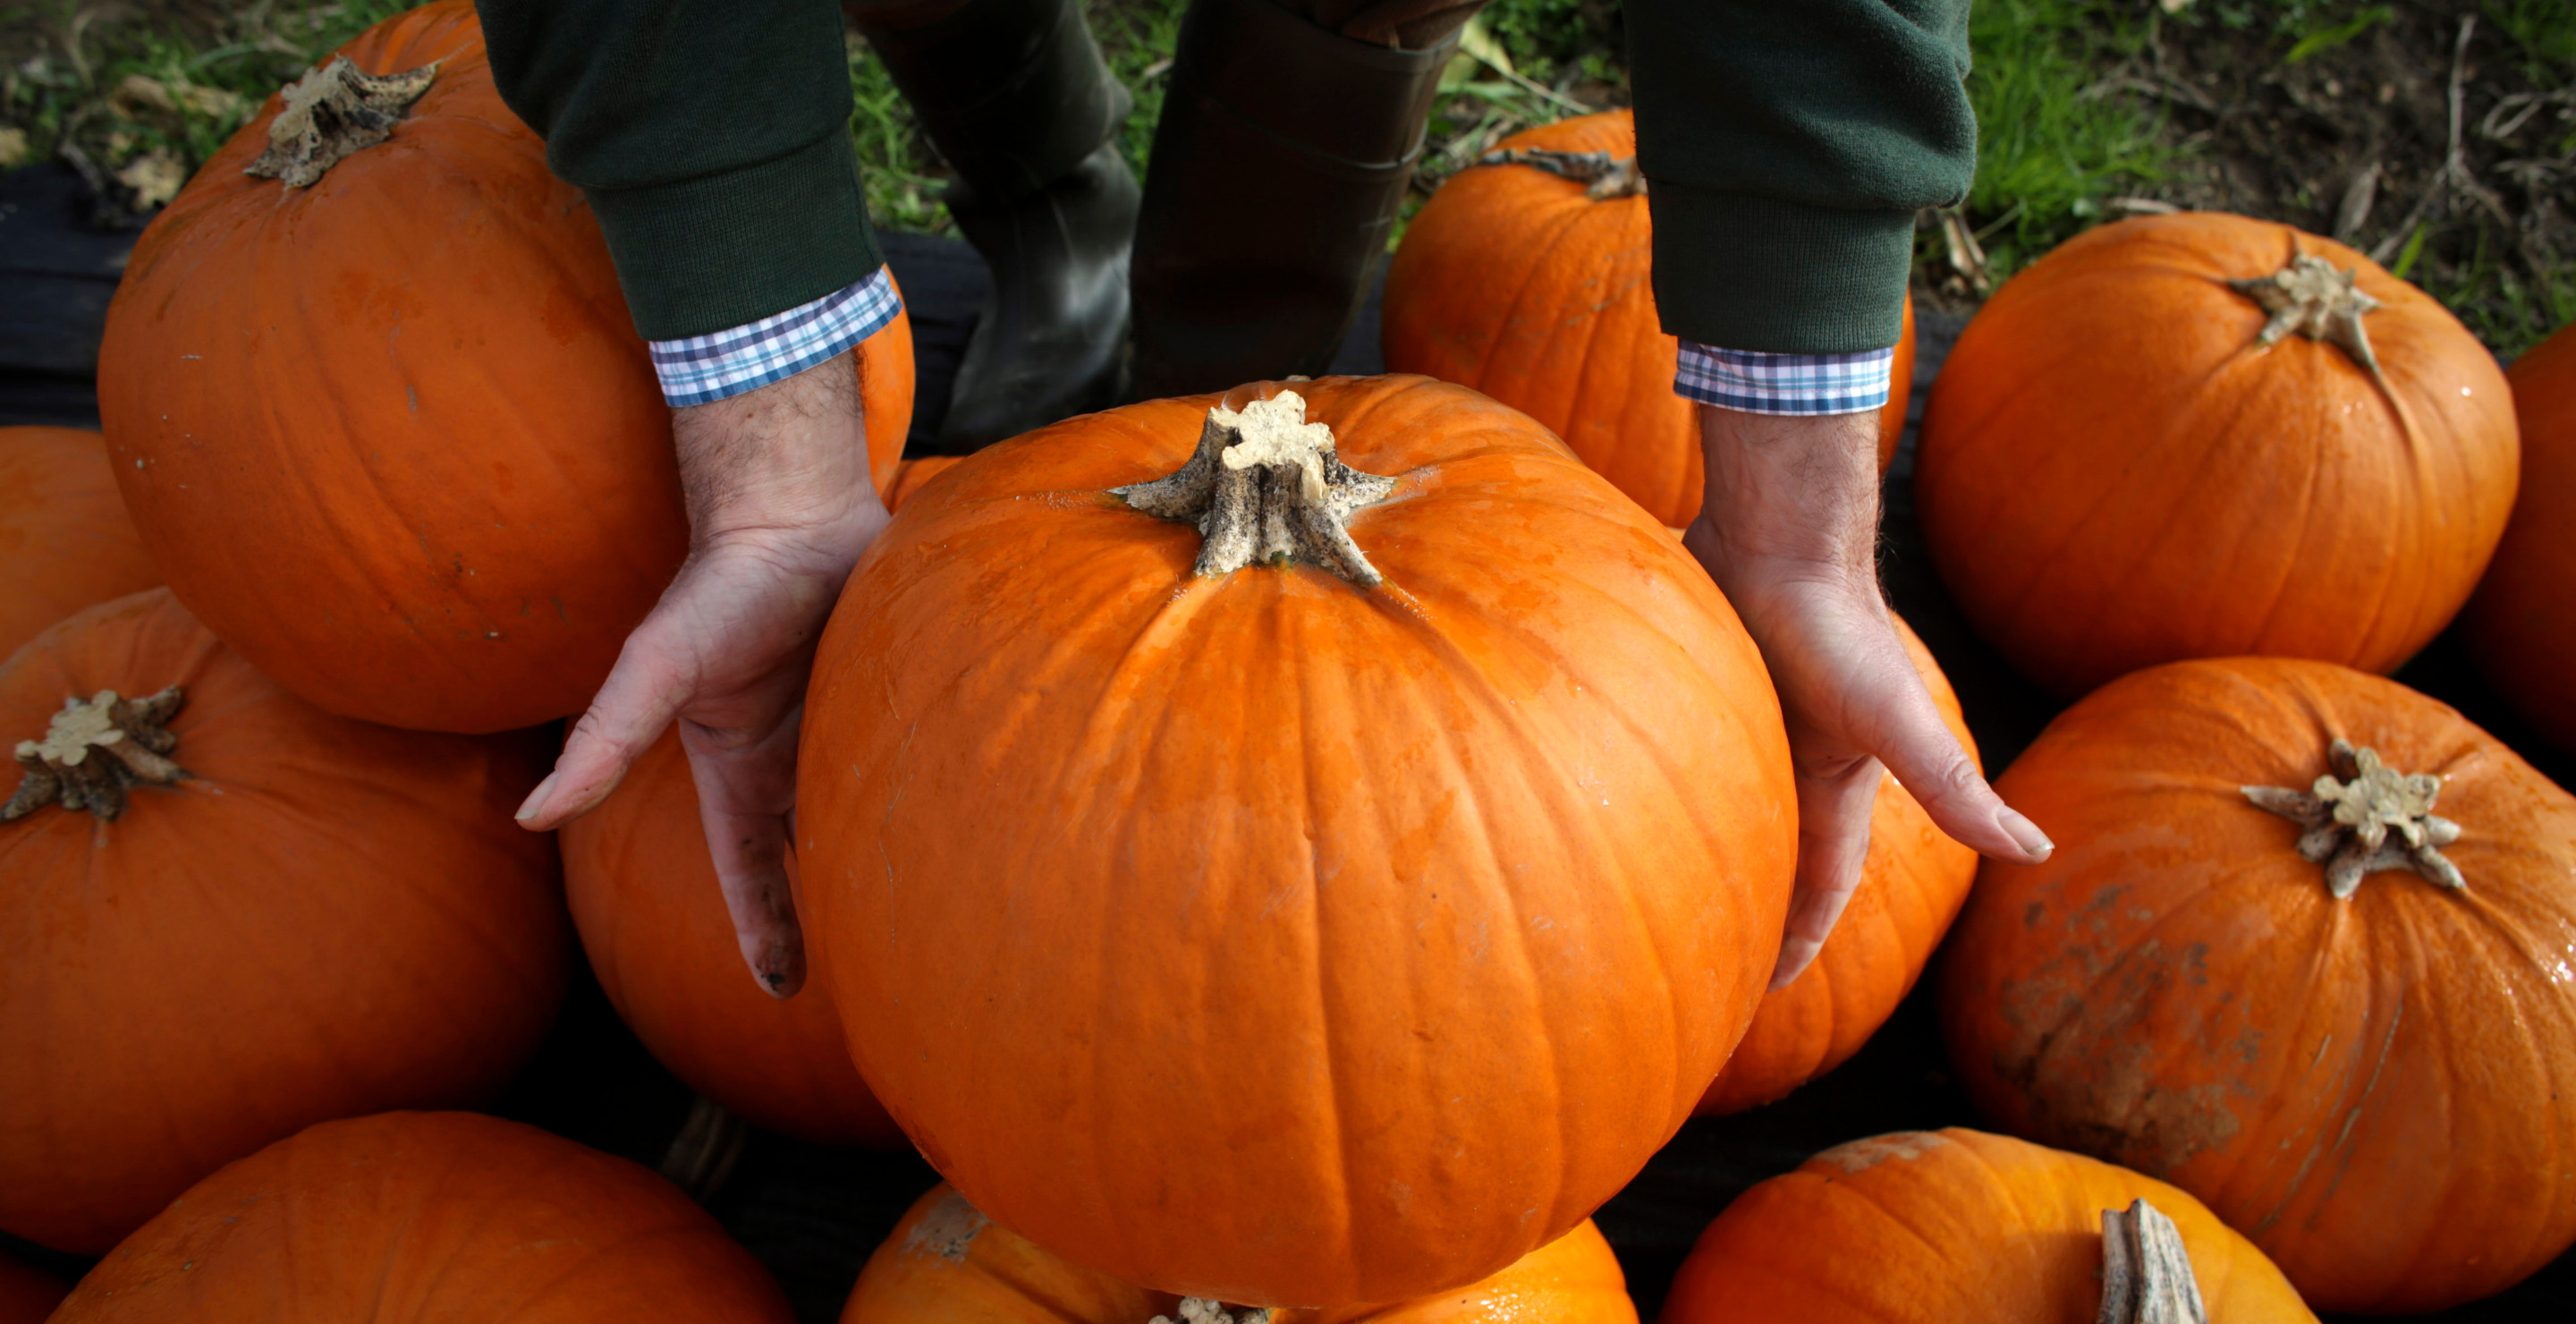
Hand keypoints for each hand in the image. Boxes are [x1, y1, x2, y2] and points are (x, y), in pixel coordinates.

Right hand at [513, 351, 885, 996]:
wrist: (795, 513)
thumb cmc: (719, 587)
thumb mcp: (655, 670)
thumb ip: (603, 741)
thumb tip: (532, 814)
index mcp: (736, 770)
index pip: (747, 872)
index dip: (764, 929)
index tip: (782, 992)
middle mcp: (792, 760)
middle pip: (813, 857)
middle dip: (832, 912)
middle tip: (879, 977)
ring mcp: (845, 731)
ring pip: (867, 815)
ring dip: (888, 860)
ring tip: (929, 921)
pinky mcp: (895, 701)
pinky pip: (916, 762)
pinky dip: (933, 796)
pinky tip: (972, 828)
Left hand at [1683, 404, 2050, 990]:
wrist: (1775, 536)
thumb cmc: (1836, 629)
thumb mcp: (1895, 721)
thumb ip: (1953, 789)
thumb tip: (2038, 850)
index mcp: (1837, 779)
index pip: (1823, 880)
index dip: (1804, 933)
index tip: (1771, 986)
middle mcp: (1789, 757)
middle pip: (1766, 849)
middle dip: (1749, 903)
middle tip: (1705, 961)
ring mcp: (1742, 722)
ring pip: (1716, 803)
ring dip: (1696, 846)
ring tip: (1646, 898)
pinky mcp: (1696, 687)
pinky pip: (1674, 752)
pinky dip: (1651, 785)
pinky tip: (1608, 806)